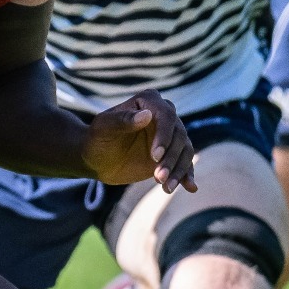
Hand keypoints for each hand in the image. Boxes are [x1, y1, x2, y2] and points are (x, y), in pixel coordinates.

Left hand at [80, 91, 195, 192]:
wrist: (97, 158)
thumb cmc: (97, 138)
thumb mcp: (104, 128)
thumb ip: (122, 120)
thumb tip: (147, 115)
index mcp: (148, 101)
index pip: (166, 116)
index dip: (164, 136)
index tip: (155, 156)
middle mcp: (163, 115)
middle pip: (179, 135)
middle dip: (170, 158)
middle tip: (158, 178)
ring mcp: (169, 135)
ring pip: (184, 150)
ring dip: (178, 170)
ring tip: (167, 187)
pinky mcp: (171, 154)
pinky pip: (185, 163)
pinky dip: (187, 175)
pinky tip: (190, 187)